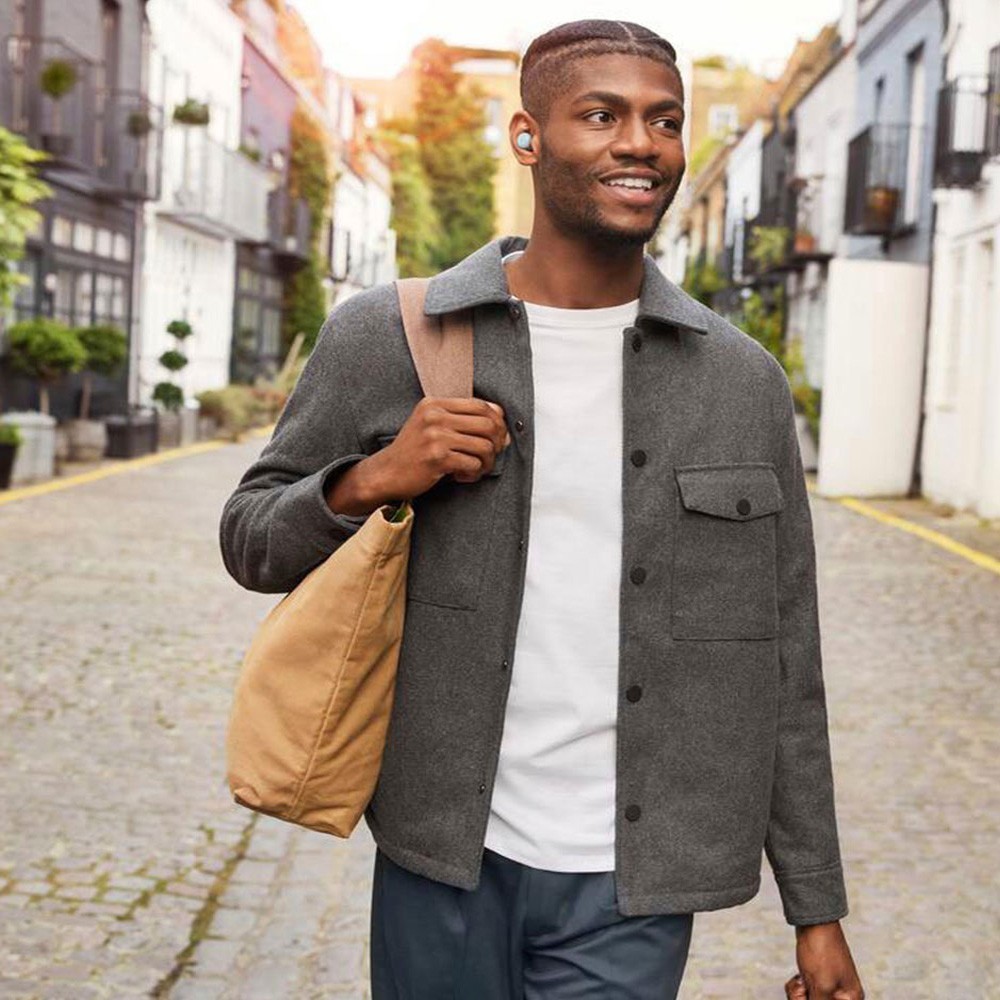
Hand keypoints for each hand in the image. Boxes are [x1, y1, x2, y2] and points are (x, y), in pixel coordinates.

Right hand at [327, 397, 509, 514]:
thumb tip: (500, 417)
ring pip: (484, 445)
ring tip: (477, 468)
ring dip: (487, 461)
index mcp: (435, 404)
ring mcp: (435, 436)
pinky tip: (462, 476)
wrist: (386, 472)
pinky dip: (473, 473)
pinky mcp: (437, 458)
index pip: (480, 404)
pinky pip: (473, 463)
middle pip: (488, 423)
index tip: (497, 436)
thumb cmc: (412, 451)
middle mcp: (435, 416)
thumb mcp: (432, 425)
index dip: (497, 421)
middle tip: (491, 455)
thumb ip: (460, 418)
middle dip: (497, 442)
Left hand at [784, 921, 863, 999]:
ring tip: (802, 980)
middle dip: (804, 999)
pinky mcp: (817, 979)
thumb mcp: (820, 987)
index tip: (814, 991)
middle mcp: (843, 997)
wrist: (813, 922)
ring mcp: (829, 988)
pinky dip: (798, 988)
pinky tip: (800, 977)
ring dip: (799, 994)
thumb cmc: (820, 952)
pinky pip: (804, 994)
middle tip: (805, 985)